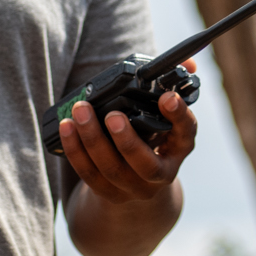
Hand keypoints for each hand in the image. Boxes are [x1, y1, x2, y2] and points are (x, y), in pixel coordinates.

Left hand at [57, 78, 196, 204]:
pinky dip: (75, 150)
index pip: (186, 132)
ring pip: (111, 169)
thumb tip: (189, 62)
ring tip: (80, 111)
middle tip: (112, 115)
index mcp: (178, 148)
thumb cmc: (151, 137)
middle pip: (145, 164)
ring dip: (93, 140)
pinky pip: (88, 174)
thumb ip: (173, 85)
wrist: (138, 181)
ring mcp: (134, 187)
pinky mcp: (108, 193)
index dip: (179, 116)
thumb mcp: (165, 117)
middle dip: (127, 140)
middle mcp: (160, 173)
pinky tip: (66, 127)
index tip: (167, 98)